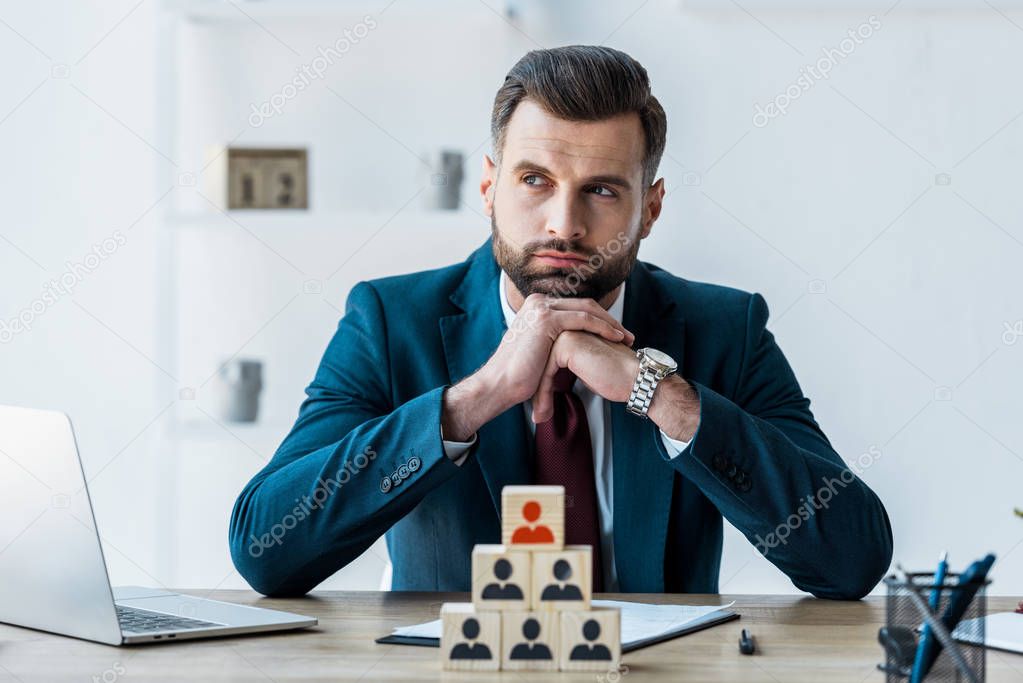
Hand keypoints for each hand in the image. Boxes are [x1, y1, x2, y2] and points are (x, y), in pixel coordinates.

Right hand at [441, 295, 634, 440]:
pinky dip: (602, 327)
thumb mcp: (538, 349)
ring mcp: (541, 308)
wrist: (499, 384)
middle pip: (584, 304)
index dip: (598, 319)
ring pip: (587, 309)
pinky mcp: (546, 319)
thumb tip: (572, 345)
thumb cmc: (517, 375)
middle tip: (627, 335)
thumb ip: (553, 340)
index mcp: (536, 306)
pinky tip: (615, 338)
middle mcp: (538, 301)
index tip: (616, 334)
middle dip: (609, 320)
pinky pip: (583, 319)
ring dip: (610, 323)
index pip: (575, 306)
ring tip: (626, 338)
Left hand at [530, 331, 700, 440]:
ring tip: (540, 416)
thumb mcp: (584, 370)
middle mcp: (566, 328)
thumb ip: (569, 366)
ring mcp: (566, 332)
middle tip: (537, 416)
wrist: (636, 379)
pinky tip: (544, 412)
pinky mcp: (567, 344)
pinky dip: (543, 394)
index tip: (540, 406)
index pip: (544, 360)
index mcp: (569, 331)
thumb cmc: (614, 377)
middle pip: (540, 363)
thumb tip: (552, 380)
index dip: (541, 385)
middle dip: (537, 391)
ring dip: (538, 395)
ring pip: (540, 368)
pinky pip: (546, 372)